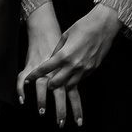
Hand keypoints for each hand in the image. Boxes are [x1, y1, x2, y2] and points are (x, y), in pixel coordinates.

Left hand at [24, 4, 121, 126]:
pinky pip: (81, 80)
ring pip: (70, 87)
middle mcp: (74, 65)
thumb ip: (57, 50)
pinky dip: (74, 83)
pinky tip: (72, 86)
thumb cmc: (83, 26)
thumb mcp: (65, 36)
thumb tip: (52, 59)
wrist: (103, 26)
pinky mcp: (93, 69)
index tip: (27, 80)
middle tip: (44, 97)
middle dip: (49, 90)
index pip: (45, 68)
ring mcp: (84, 69)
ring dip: (64, 94)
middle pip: (57, 83)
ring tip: (62, 106)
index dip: (35, 75)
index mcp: (64, 55)